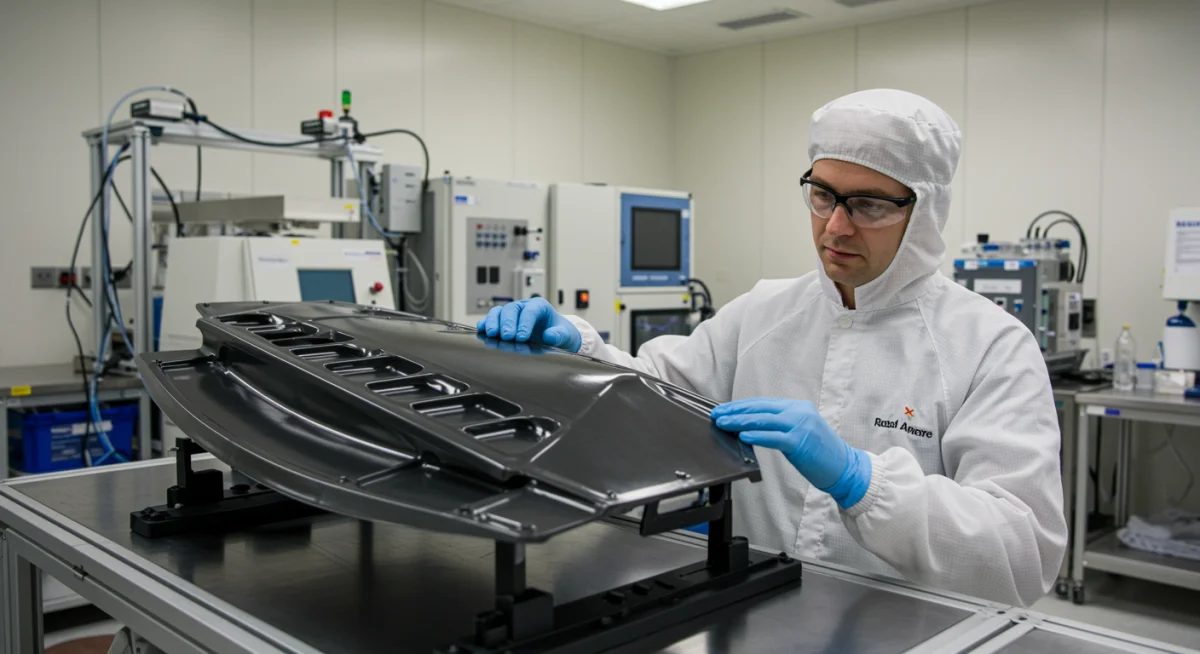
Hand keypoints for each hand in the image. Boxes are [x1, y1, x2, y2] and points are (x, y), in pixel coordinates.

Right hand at [476, 298, 582, 352]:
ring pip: (499, 312)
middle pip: (511, 310)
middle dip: (507, 323)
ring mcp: (512, 314)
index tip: (521, 337)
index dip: (524, 323)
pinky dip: (485, 325)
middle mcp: (523, 307)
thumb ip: (558, 335)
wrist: (555, 336)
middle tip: (506, 337)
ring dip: (493, 323)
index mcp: (539, 306)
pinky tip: (481, 331)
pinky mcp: (503, 323)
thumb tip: (549, 336)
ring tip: (491, 334)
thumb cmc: (559, 332)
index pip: (530, 311)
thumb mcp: (565, 334)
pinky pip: (492, 320)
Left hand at [712, 398, 871, 509]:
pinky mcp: (801, 442)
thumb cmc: (821, 454)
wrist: (845, 468)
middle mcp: (799, 412)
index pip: (762, 404)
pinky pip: (774, 437)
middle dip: (735, 411)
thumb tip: (750, 427)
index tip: (723, 409)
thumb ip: (779, 427)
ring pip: (763, 420)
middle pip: (760, 409)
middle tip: (716, 415)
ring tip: (724, 423)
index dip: (740, 406)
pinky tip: (743, 435)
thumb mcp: (799, 433)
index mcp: (798, 408)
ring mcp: (800, 425)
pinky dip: (757, 435)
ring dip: (740, 421)